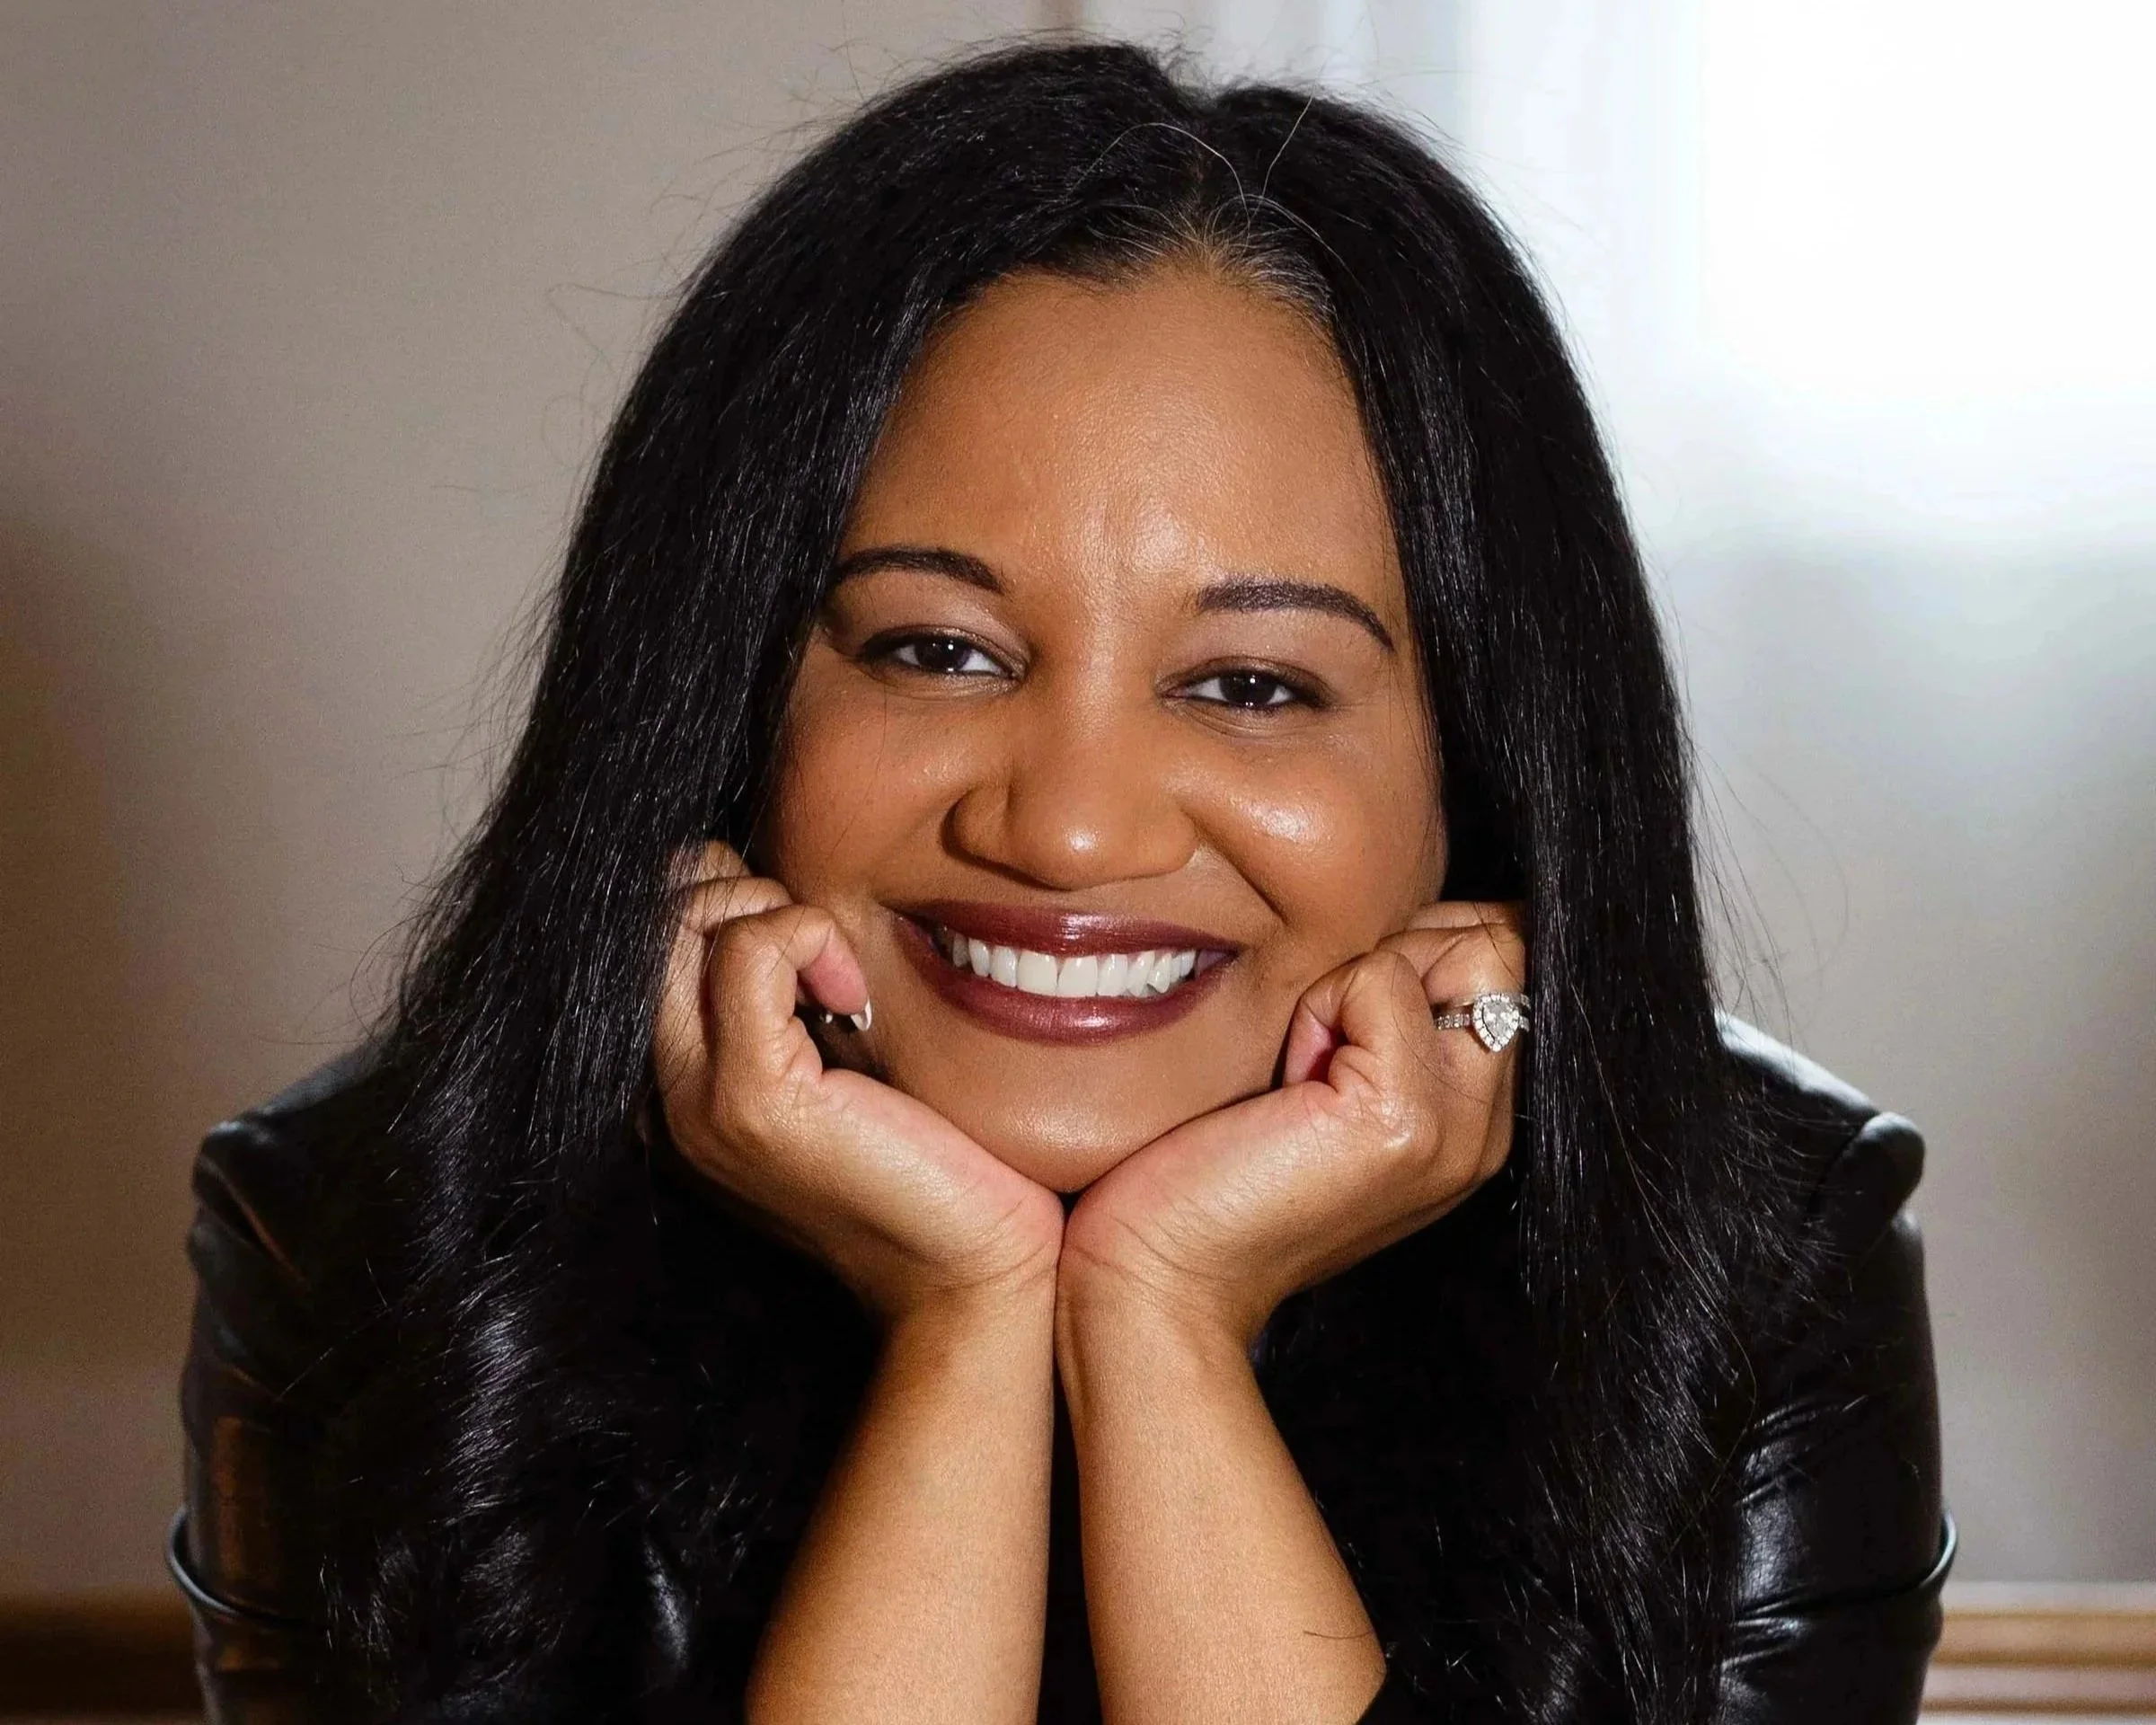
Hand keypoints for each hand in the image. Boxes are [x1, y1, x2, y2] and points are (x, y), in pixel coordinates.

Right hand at [653, 843, 1064, 1330]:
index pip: (653, 936)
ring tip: (836, 974)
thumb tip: (796, 899)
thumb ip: (800, 997)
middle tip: (819, 943)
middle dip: (734, 891)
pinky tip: (851, 994)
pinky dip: (806, 936)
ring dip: (770, 912)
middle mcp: (669, 1095)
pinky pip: (747, 952)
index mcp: (687, 1084)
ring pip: (680, 925)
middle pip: (650, 920)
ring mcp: (697, 1102)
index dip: (725, 900)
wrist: (969, 1271)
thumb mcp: (851, 1059)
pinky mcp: (750, 1100)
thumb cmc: (933, 1158)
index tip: (810, 940)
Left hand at [1058, 902, 1525, 1347]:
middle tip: (1317, 1031)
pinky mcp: (1405, 1121)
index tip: (1346, 1000)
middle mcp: (1483, 1125)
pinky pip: (1384, 980)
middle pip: (1499, 945)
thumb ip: (1384, 1011)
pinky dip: (1320, 1005)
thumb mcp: (1318, 1073)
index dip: (1429, 942)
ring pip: (1456, 951)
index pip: (1508, 960)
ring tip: (1300, 1063)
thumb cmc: (1212, 1171)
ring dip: (1356, 978)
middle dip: (1400, 949)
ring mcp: (1457, 1129)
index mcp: (1472, 1115)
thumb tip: (1404, 919)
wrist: (1162, 1278)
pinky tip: (1285, 1079)